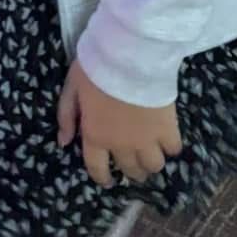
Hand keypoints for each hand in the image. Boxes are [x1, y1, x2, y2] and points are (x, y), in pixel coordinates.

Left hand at [58, 62, 181, 188]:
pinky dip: (170, 147)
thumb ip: (66, 116)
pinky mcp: (168, 129)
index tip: (108, 180)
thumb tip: (64, 142)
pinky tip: (167, 139)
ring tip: (152, 153)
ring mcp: (147, 140)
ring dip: (151, 162)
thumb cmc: (97, 68)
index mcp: (95, 136)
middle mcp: (122, 145)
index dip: (103, 177)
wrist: (130, 55)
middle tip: (133, 162)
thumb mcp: (72, 88)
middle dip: (131, 170)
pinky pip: (173, 149)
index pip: (97, 168)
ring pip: (153, 166)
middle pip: (130, 170)